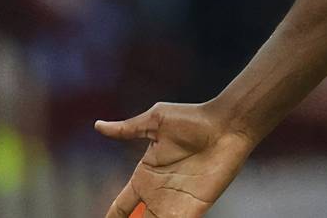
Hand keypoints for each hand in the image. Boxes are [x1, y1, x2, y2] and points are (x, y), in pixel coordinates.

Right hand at [96, 103, 255, 217]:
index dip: (112, 216)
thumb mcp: (156, 121)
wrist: (228, 125)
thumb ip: (128, 129)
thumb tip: (98, 125)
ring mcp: (177, 201)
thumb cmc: (194, 119)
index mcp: (145, 175)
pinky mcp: (196, 207)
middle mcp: (159, 192)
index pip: (121, 205)